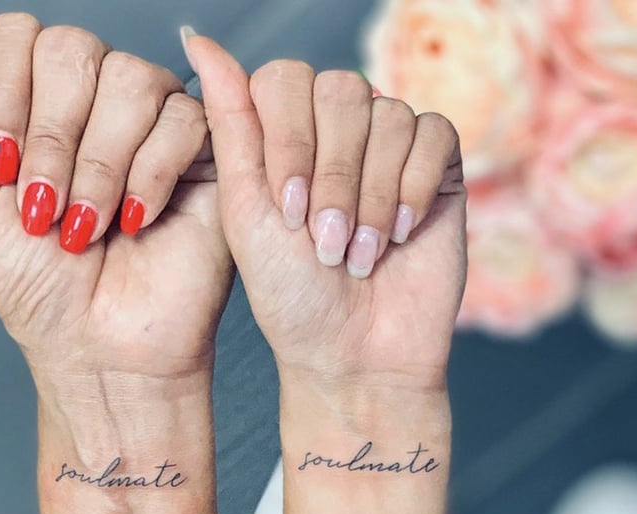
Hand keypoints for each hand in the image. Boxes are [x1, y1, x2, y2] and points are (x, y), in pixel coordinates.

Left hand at [0, 2, 231, 413]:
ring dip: (98, 164)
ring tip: (91, 226)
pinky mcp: (209, 160)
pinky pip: (184, 121)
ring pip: (132, 80)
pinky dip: (149, 175)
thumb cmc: (40, 285)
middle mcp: (104, 106)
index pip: (22, 35)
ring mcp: (159, 129)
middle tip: (47, 206)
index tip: (3, 170)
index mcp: (47, 104)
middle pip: (76, 48)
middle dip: (51, 137)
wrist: (100, 348)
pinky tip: (138, 219)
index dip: (4, 95)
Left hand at [184, 35, 465, 394]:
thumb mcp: (245, 211)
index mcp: (286, 136)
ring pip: (389, 116)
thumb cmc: (292, 296)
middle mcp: (339, 132)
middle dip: (333, 176)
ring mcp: (391, 148)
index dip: (289, 142)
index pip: (285, 81)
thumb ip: (228, 125)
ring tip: (362, 254)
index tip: (287, 212)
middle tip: (327, 243)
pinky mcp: (440, 168)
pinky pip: (434, 133)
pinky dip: (414, 187)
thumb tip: (197, 37)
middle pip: (341, 92)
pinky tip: (400, 233)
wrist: (354, 354)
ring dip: (371, 195)